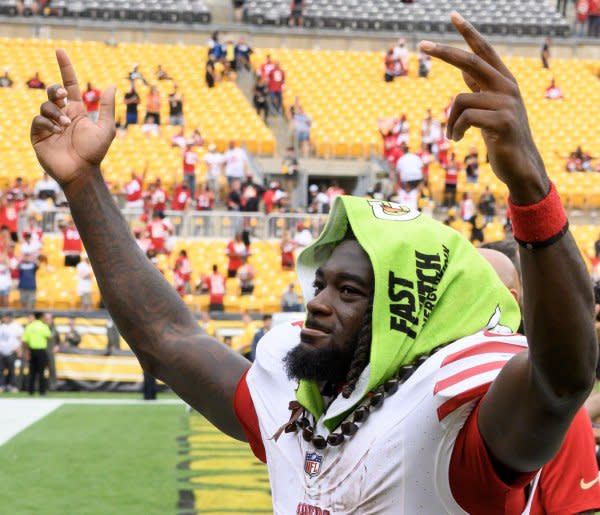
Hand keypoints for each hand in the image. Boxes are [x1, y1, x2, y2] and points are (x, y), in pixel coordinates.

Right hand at [30, 49, 115, 188]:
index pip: (69, 85)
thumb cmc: (95, 152)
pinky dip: (47, 123)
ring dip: (55, 113)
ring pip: (45, 105)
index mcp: (77, 111)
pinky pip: (38, 120)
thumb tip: (112, 85)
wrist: (81, 172)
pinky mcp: (39, 135)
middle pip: (53, 92)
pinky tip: (57, 132)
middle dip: (56, 90)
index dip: (65, 68)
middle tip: (62, 98)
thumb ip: (107, 107)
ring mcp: (49, 124)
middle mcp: (62, 115)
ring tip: (65, 126)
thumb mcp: (105, 128)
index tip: (60, 51)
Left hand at [419, 12, 548, 203]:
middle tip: (421, 44)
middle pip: (470, 61)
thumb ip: (479, 87)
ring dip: (450, 121)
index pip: (484, 51)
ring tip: (453, 135)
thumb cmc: (501, 137)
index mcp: (503, 81)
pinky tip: (457, 140)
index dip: (469, 33)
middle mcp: (507, 87)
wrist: (520, 166)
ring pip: (460, 99)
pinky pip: (465, 118)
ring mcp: (507, 103)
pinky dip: (455, 129)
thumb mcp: (488, 108)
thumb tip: (464, 67)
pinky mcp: (502, 121)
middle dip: (444, 52)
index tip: (453, 15)